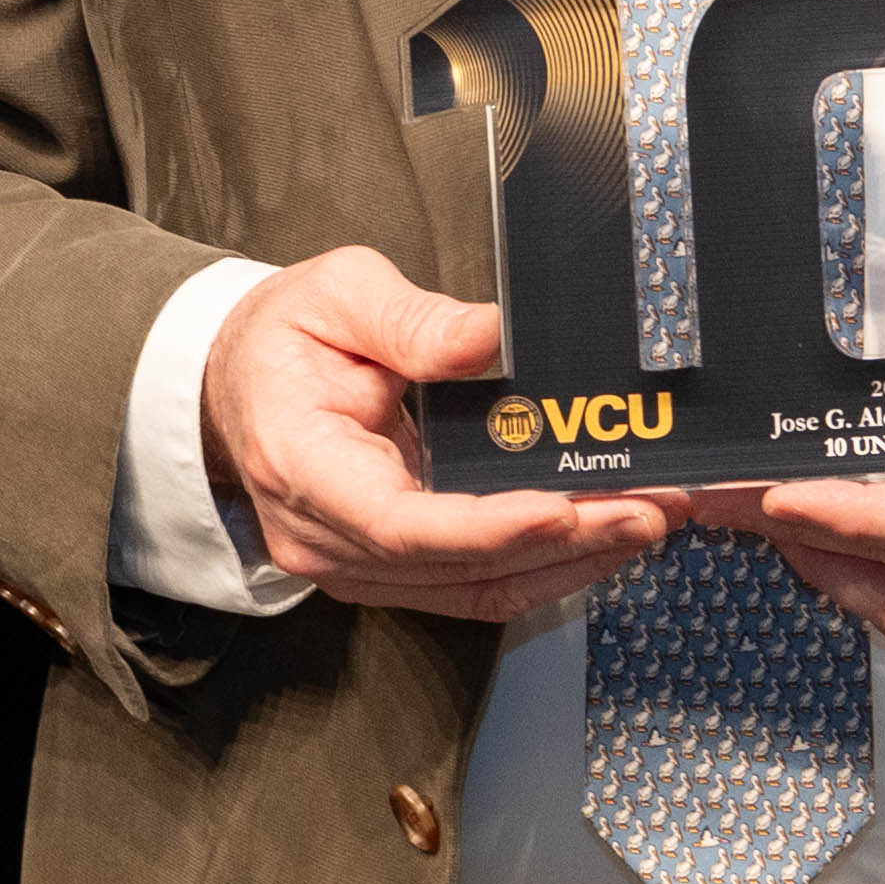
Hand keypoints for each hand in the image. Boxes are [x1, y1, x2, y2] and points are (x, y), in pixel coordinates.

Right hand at [200, 248, 669, 620]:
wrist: (235, 381)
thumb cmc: (280, 337)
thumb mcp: (336, 294)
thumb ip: (412, 320)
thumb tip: (489, 336)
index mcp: (303, 465)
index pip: (401, 522)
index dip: (488, 527)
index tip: (562, 510)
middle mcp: (327, 536)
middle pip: (458, 565)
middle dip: (566, 540)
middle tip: (648, 506)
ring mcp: (357, 564)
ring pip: (477, 588)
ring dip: (571, 560)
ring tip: (648, 518)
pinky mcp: (389, 568)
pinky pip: (474, 585)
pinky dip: (544, 566)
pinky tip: (600, 537)